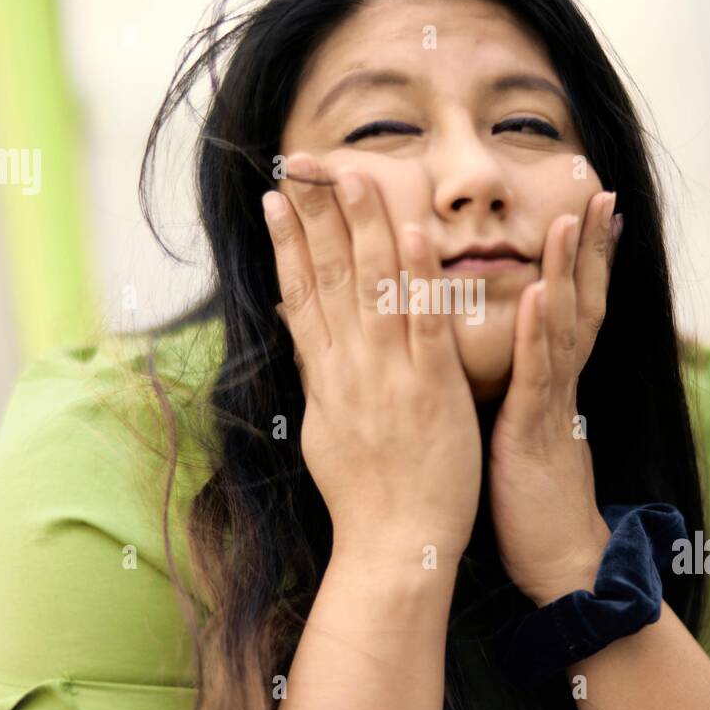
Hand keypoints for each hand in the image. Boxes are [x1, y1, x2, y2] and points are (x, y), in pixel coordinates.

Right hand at [263, 152, 482, 565]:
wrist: (395, 544)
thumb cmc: (363, 494)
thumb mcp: (324, 429)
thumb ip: (319, 377)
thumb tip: (304, 337)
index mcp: (324, 376)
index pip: (300, 295)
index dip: (287, 244)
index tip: (276, 201)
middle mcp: (350, 367)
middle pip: (330, 277)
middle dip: (318, 216)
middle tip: (308, 165)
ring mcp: (390, 374)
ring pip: (374, 287)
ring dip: (365, 226)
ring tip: (356, 175)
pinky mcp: (433, 387)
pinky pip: (425, 323)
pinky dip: (420, 277)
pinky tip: (414, 232)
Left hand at [487, 191, 622, 605]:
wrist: (558, 558)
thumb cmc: (532, 496)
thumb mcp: (526, 428)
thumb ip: (524, 388)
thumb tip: (513, 356)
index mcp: (554, 380)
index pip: (573, 305)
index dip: (582, 257)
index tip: (585, 208)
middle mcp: (561, 382)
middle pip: (582, 300)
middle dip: (588, 245)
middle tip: (598, 192)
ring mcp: (553, 403)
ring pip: (565, 325)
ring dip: (568, 270)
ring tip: (567, 219)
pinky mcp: (535, 430)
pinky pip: (539, 374)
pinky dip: (540, 331)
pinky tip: (538, 293)